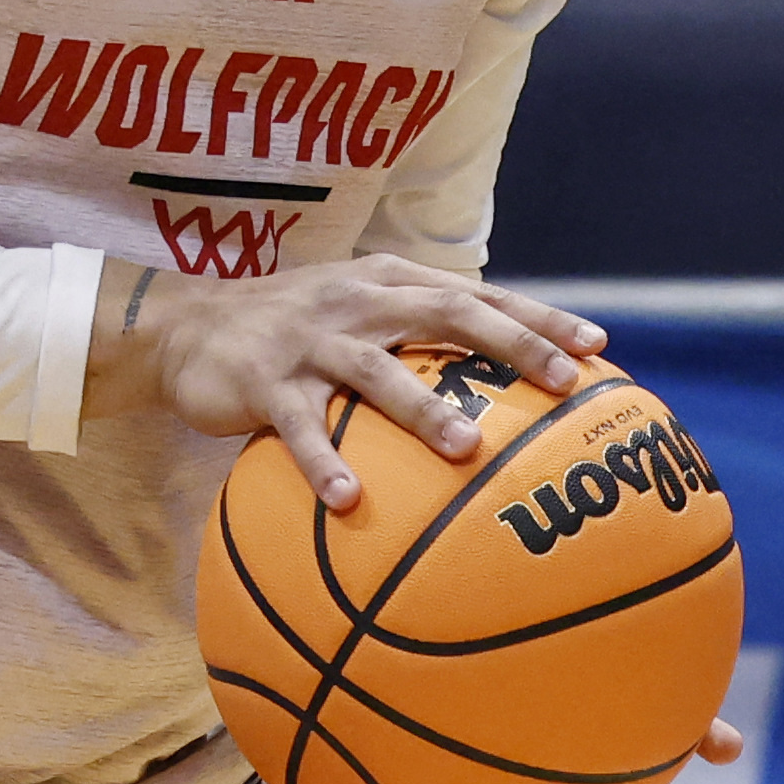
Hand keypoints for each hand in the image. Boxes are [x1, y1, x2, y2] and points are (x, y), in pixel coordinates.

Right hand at [86, 250, 597, 507]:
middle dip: (511, 345)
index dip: (538, 316)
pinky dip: (325, 465)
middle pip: (449, 315)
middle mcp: (360, 301)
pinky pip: (301, 430)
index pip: (479, 294)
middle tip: (561, 382)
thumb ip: (423, 327)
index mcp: (391, 282)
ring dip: (424, 410)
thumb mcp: (361, 307)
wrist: (187, 325)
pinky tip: (351, 502)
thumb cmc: (296, 325)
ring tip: (465, 450)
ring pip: (378, 373)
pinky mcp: (265, 382)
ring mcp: (312, 340)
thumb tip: (507, 367)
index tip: (597, 344)